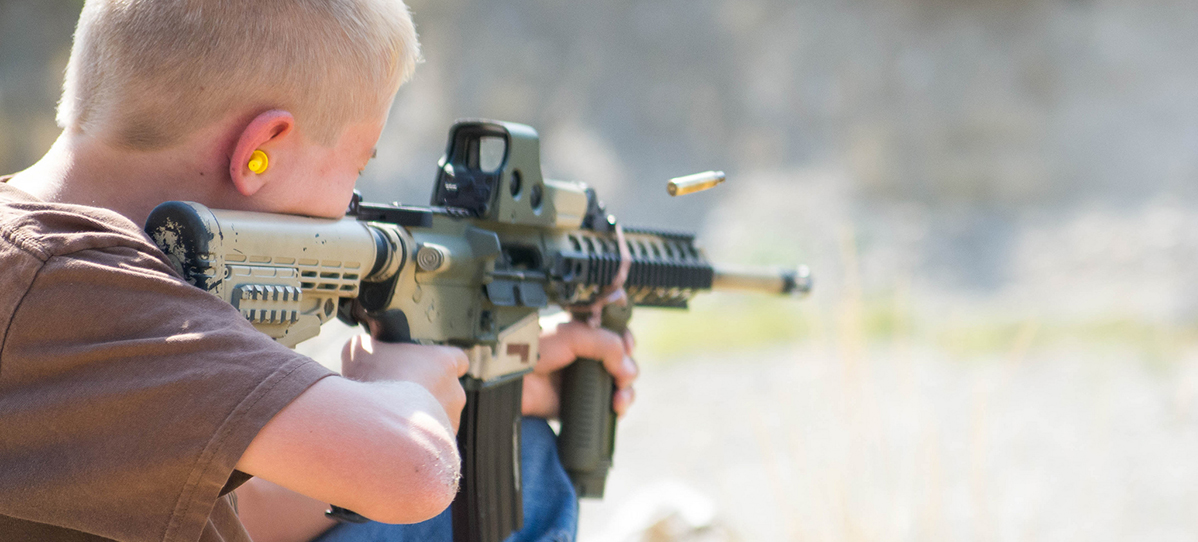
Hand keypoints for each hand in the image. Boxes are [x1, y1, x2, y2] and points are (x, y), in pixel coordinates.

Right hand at [341, 334, 468, 431]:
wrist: (380, 428)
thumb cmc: (376, 382)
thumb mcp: (360, 349)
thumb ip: (369, 346)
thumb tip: (364, 347)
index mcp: (445, 361)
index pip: (457, 358)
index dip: (439, 363)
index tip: (424, 367)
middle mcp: (456, 391)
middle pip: (445, 390)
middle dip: (425, 394)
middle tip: (398, 398)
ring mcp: (451, 421)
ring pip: (439, 418)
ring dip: (421, 420)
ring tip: (392, 422)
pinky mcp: (443, 448)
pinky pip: (430, 443)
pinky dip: (416, 443)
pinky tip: (394, 440)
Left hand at [522, 320, 637, 418]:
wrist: (513, 378)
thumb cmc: (535, 350)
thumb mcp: (574, 335)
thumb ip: (607, 344)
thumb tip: (627, 368)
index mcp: (585, 334)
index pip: (617, 335)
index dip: (627, 342)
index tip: (628, 348)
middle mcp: (587, 357)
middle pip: (623, 362)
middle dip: (629, 370)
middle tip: (623, 376)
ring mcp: (585, 381)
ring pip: (621, 385)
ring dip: (627, 391)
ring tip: (619, 397)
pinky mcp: (581, 403)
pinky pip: (608, 407)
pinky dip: (618, 407)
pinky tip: (616, 406)